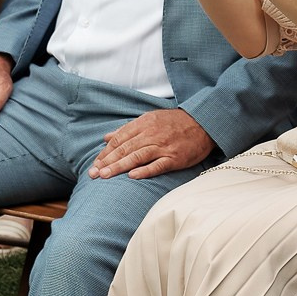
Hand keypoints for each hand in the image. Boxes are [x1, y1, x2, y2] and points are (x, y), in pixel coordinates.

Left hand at [89, 107, 213, 179]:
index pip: (119, 139)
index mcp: (144, 124)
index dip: (105, 153)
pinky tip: (132, 176)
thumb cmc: (174, 123)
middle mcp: (151, 134)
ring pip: (137, 156)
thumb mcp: (150, 119)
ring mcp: (163, 146)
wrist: (203, 123)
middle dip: (107, 161)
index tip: (95, 164)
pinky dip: (145, 170)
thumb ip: (127, 129)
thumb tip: (106, 137)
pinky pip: (158, 165)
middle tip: (94, 174)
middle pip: (125, 149)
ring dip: (120, 166)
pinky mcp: (175, 158)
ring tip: (105, 176)